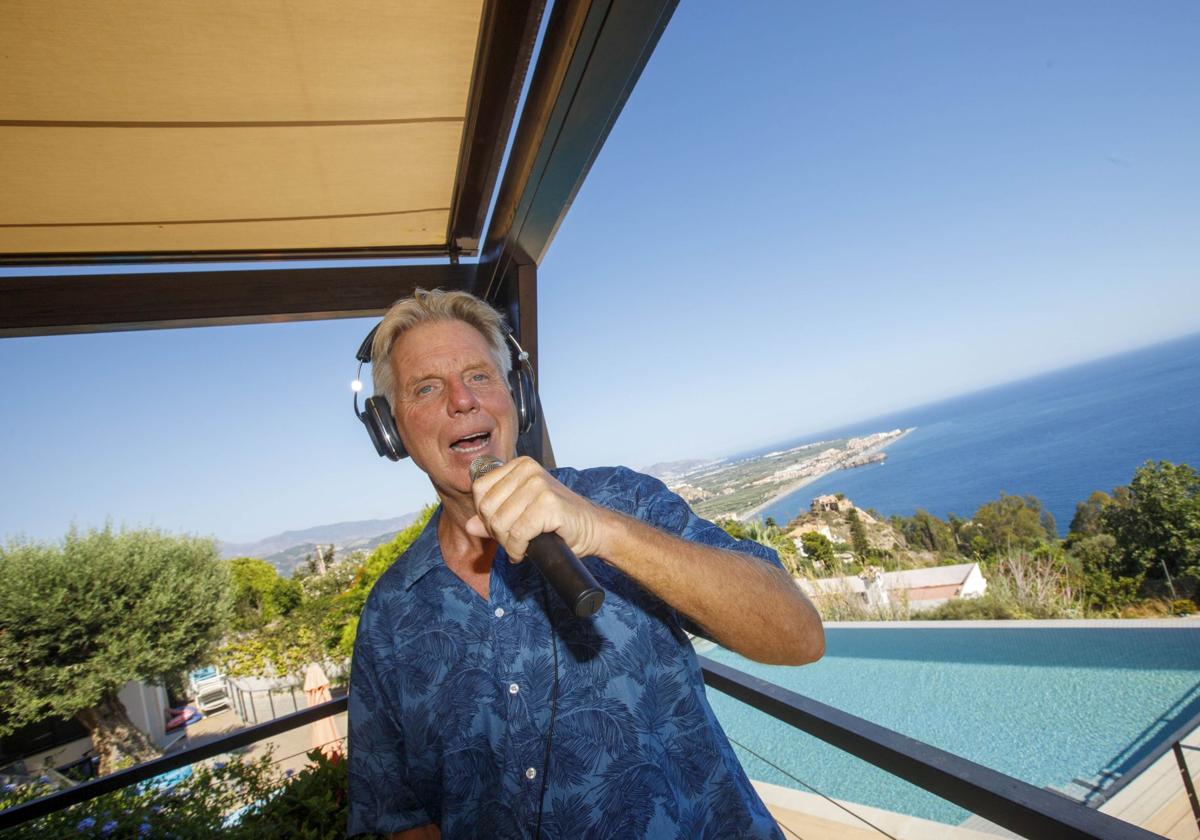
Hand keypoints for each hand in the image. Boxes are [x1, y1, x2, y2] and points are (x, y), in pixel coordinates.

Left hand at [465, 457, 605, 560]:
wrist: (592, 529)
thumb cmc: (558, 522)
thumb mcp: (520, 515)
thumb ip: (493, 518)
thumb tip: (469, 526)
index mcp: (519, 465)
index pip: (480, 489)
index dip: (484, 514)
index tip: (500, 527)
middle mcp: (528, 469)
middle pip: (487, 507)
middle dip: (496, 531)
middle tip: (512, 540)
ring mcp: (539, 485)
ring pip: (500, 522)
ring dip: (508, 543)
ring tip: (520, 546)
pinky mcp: (548, 504)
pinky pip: (517, 534)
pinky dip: (517, 549)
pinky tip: (525, 551)